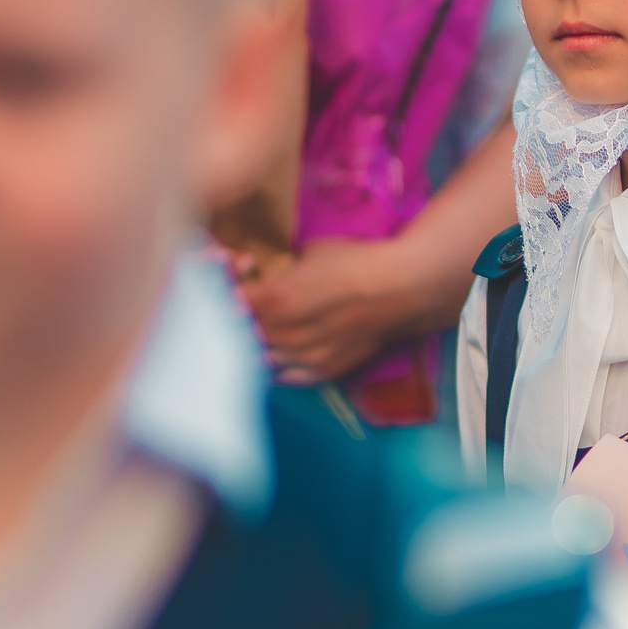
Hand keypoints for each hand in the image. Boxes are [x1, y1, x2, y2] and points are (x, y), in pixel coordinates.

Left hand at [237, 236, 463, 384]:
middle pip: (242, 336)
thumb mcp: (310, 253)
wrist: (402, 288)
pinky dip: (277, 365)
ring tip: (257, 332)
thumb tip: (264, 277)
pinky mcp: (325, 369)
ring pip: (261, 358)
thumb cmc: (358, 261)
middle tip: (235, 313)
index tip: (229, 290)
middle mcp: (287, 333)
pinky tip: (277, 354)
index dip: (225, 296)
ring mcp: (306, 355)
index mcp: (278, 298)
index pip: (231, 306)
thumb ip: (280, 272)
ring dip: (255, 346)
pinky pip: (287, 375)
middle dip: (236, 324)